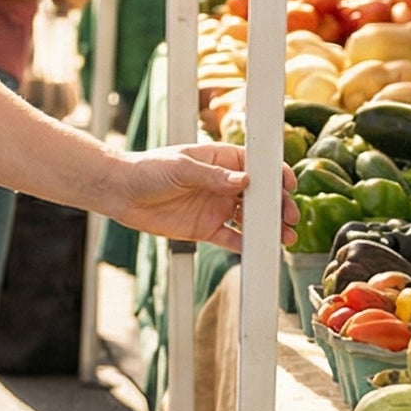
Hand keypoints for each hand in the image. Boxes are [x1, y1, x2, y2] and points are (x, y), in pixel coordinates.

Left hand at [113, 142, 295, 252]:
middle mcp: (223, 184)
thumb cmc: (147, 169)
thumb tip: (244, 180)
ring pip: (251, 218)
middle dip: (278, 205)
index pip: (256, 166)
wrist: (121, 193)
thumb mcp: (181, 167)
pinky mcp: (207, 228)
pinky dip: (246, 245)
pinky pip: (232, 238)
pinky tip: (258, 250)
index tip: (288, 185)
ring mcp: (217, 207)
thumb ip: (212, 176)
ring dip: (268, 227)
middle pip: (260, 195)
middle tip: (289, 216)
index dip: (275, 175)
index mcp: (220, 160)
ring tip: (284, 237)